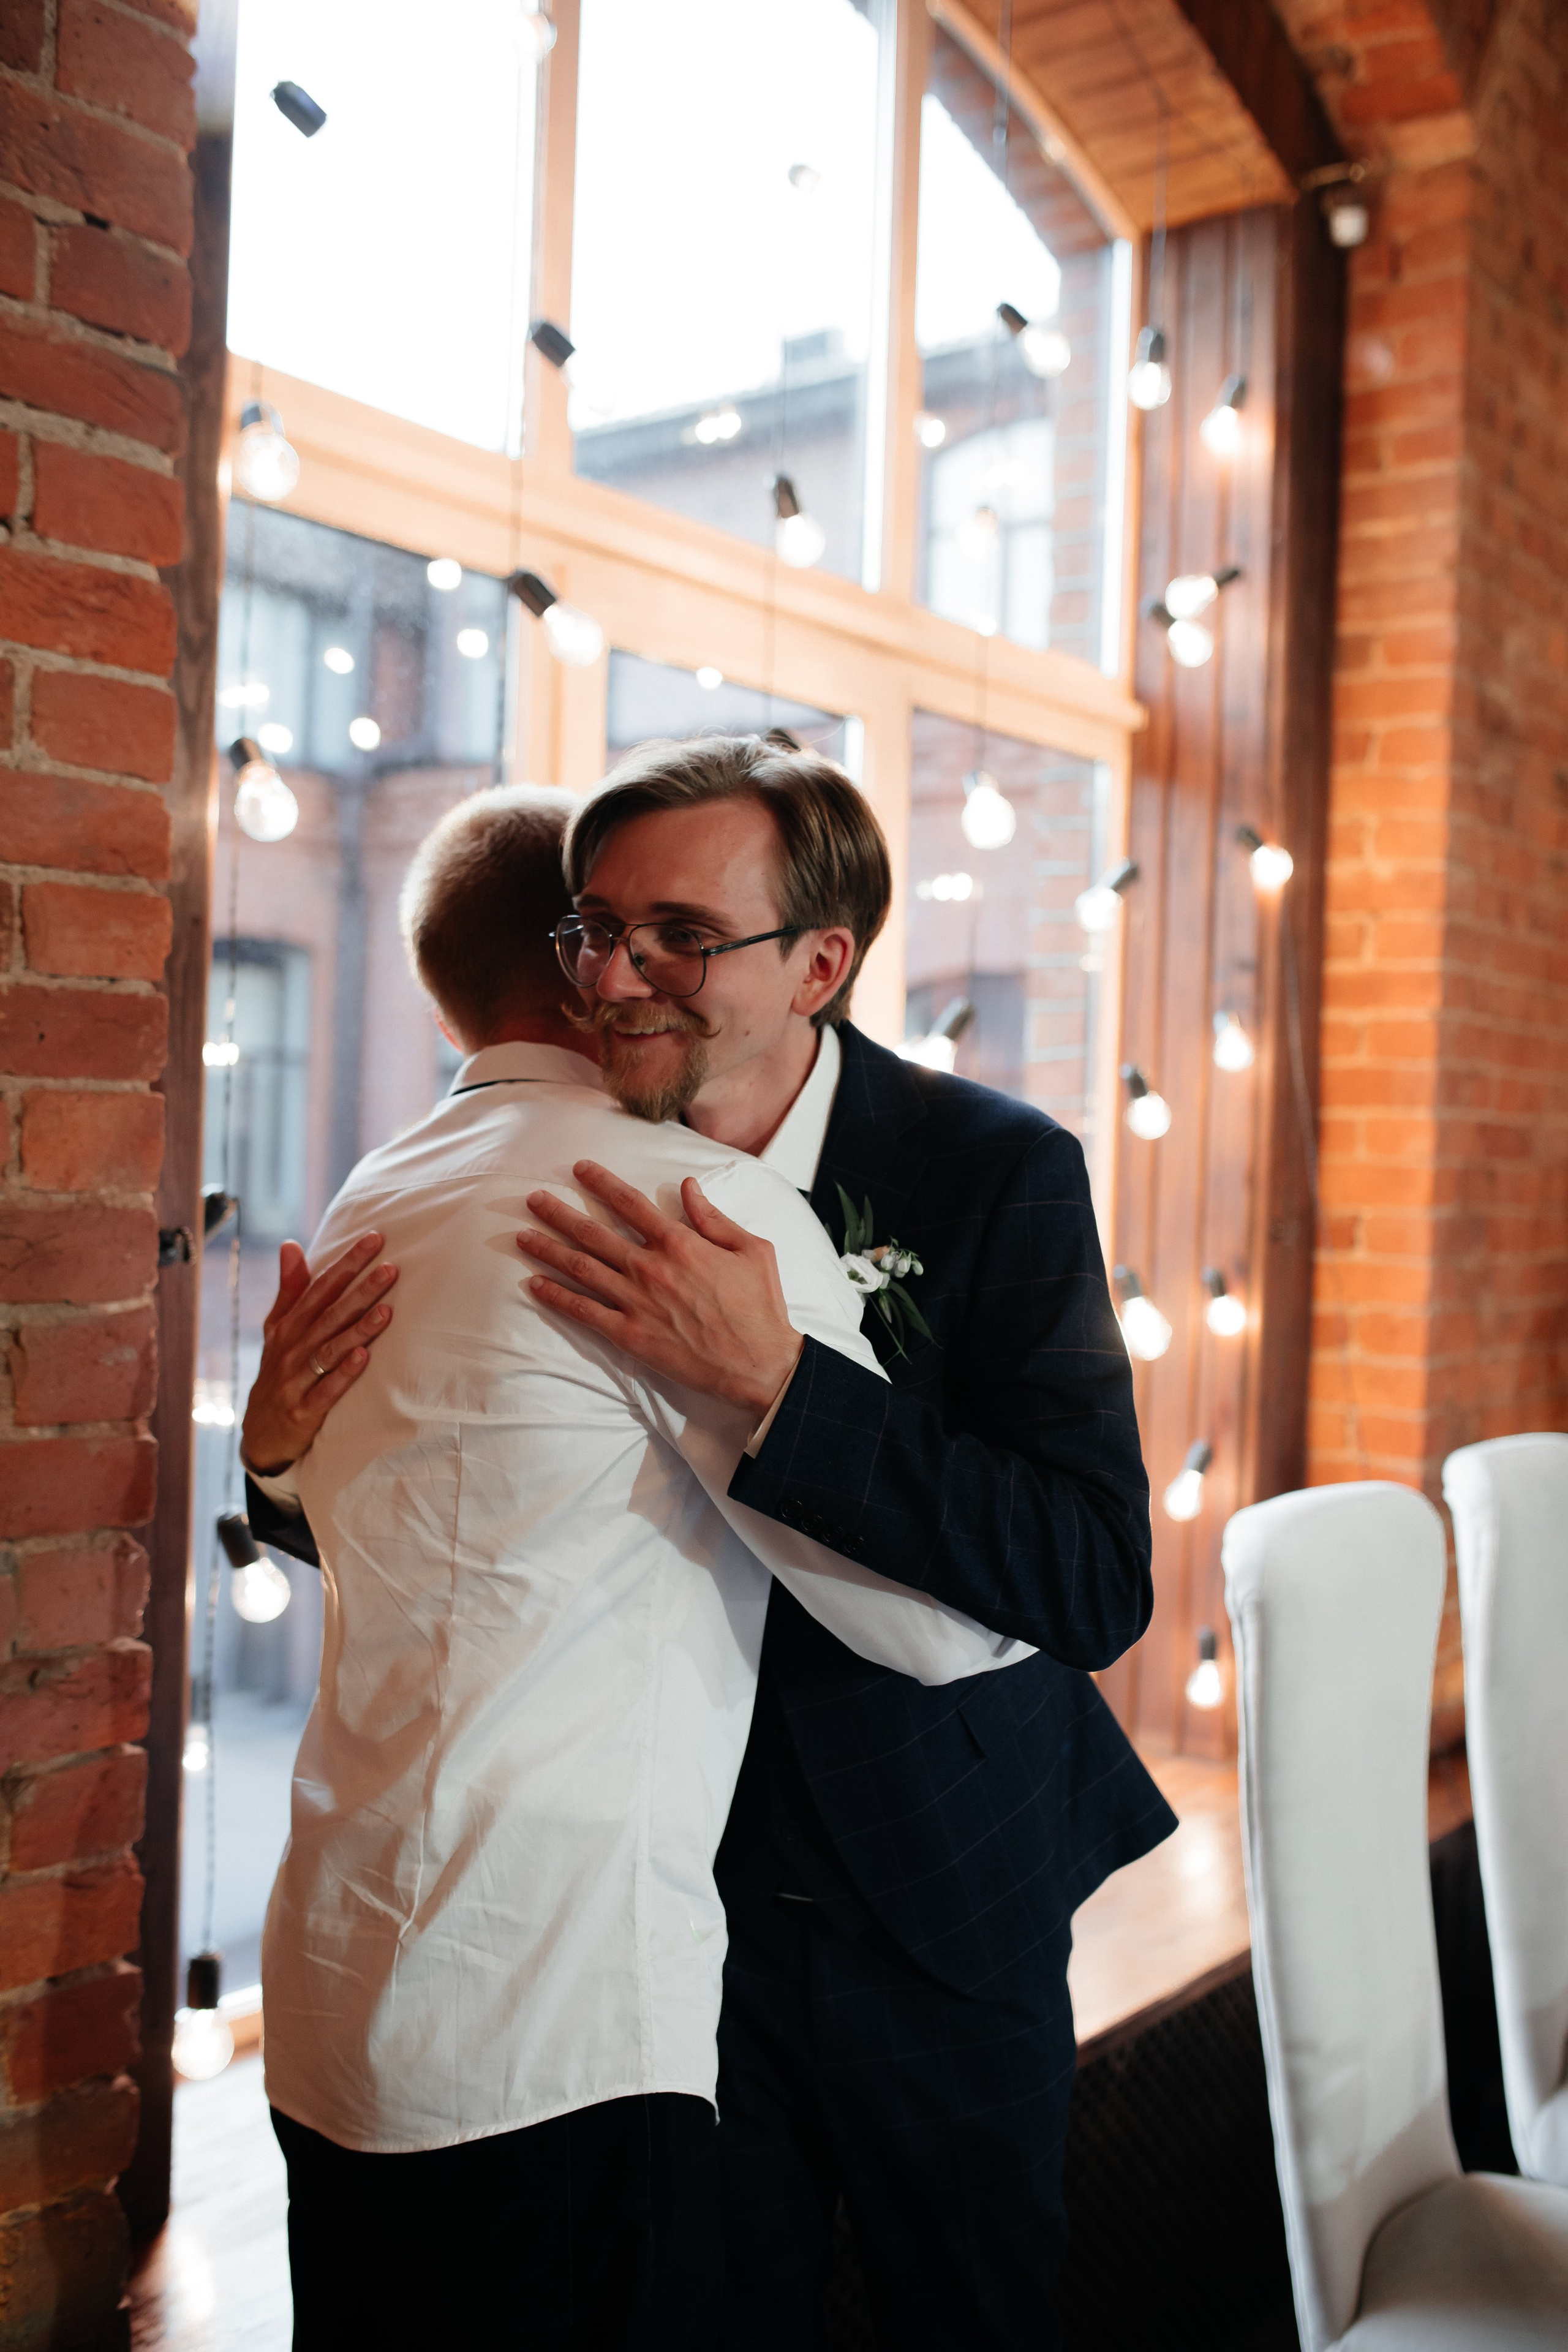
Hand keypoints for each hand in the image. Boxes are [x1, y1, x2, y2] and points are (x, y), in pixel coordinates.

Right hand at [240, 1233, 397, 1474]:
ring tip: (388, 1310)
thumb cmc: (277, 1372)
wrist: (260, 1433)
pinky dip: (345, 1373)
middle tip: (391, 1268)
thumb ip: (290, 1289)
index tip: (375, 1239)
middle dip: (361, 1290)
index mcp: (289, 1326)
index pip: (321, 1288)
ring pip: (330, 1349)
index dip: (347, 1263)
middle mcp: (291, 1348)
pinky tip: (364, 1357)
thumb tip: (291, 1244)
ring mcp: (296, 1380)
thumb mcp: (277, 1330)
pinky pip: (326, 1390)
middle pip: (330, 1315)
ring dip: (358, 1330)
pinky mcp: (304, 1410)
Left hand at [517, 1160, 802, 1421]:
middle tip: (533, 1199)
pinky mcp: (630, 1334)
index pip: (630, 1204)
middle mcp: (650, 1267)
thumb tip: (688, 1186)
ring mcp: (636, 1301)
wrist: (758, 1363)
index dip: (601, 1183)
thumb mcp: (751, 1249)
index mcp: (679, 1243)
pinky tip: (534, 1284)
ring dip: (548, 1249)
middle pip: (593, 1233)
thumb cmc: (760, 1306)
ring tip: (522, 1236)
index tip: (578, 1169)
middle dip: (559, 1213)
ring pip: (581, 1268)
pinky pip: (584, 1311)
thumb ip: (713, 1217)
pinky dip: (556, 1297)